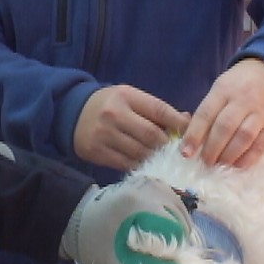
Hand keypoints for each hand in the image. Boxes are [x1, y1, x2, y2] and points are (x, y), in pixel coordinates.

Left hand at [58, 176, 190, 263]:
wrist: (74, 219)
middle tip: (178, 250)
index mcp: (137, 204)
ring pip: (175, 200)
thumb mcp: (116, 262)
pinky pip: (168, 194)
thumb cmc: (93, 242)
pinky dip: (173, 208)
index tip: (174, 257)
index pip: (173, 223)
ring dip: (180, 219)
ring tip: (176, 238)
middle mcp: (145, 188)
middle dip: (181, 231)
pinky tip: (169, 223)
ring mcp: (145, 182)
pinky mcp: (143, 182)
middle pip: (177, 210)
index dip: (178, 242)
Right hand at [73, 85, 189, 170]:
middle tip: (179, 152)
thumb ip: (155, 109)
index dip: (179, 123)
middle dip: (168, 145)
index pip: (159, 110)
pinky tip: (149, 166)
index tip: (192, 133)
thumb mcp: (130, 97)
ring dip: (156, 159)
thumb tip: (186, 121)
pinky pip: (126, 164)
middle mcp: (114, 115)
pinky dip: (140, 166)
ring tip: (166, 161)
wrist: (71, 113)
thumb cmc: (109, 104)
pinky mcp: (97, 153)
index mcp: (126, 96)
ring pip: (140, 152)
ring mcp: (104, 135)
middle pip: (151, 135)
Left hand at [181, 58, 263, 166]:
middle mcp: (243, 100)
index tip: (185, 153)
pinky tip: (238, 165)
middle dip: (212, 149)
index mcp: (224, 89)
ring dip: (229, 155)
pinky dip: (248, 158)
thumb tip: (191, 139)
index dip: (194, 135)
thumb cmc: (240, 85)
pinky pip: (261, 145)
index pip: (206, 114)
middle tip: (205, 162)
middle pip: (224, 127)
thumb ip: (209, 111)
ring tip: (219, 164)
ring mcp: (261, 112)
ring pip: (243, 137)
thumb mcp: (221, 88)